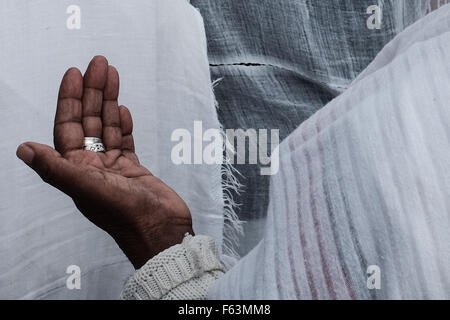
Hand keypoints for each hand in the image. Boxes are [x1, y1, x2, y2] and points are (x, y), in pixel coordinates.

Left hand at [16, 56, 192, 268]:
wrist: (160, 229)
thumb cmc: (124, 213)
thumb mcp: (86, 188)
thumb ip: (55, 168)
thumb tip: (23, 149)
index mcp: (76, 168)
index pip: (67, 125)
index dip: (69, 98)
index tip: (75, 73)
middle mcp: (91, 165)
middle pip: (88, 120)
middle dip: (92, 91)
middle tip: (99, 63)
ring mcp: (113, 166)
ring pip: (107, 126)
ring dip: (108, 100)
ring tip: (112, 74)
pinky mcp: (133, 168)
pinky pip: (124, 140)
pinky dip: (123, 123)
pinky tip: (122, 108)